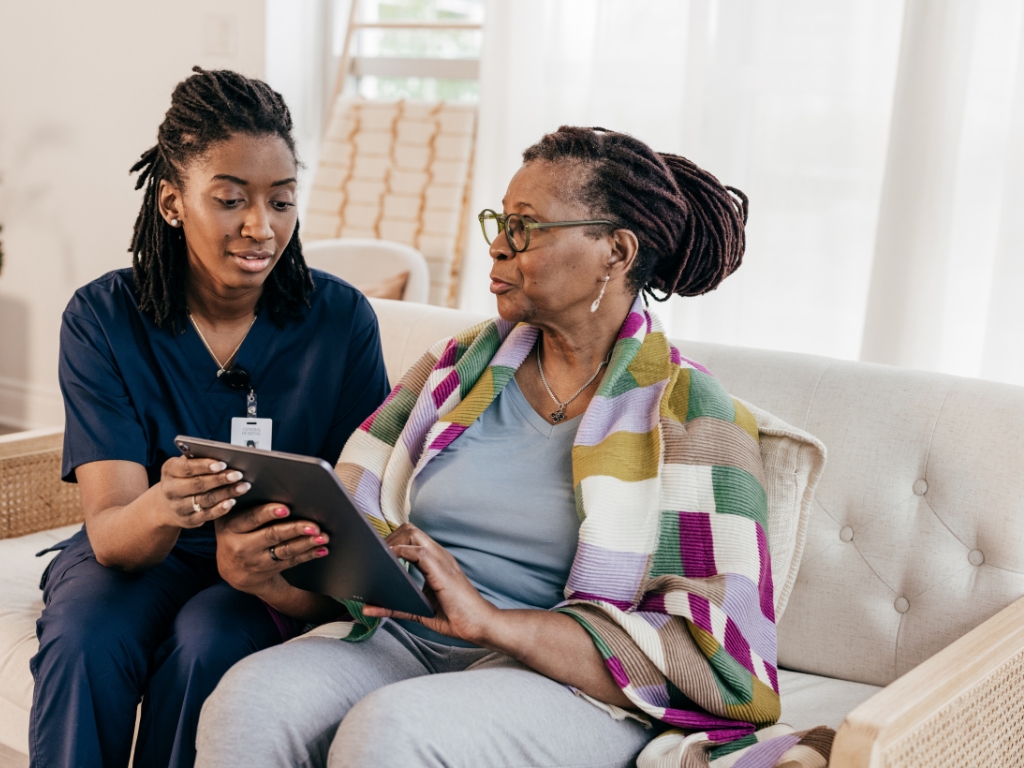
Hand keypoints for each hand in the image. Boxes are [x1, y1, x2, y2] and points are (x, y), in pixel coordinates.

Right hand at [155, 456, 251, 528]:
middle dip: (220, 479)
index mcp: (169, 470)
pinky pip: (206, 515)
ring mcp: (178, 507)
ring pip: (205, 500)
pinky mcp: (188, 520)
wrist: (166, 504)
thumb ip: (199, 458)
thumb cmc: (183, 477)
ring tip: (243, 487)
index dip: (205, 466)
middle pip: (198, 484)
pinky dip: (220, 509)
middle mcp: (170, 490)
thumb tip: (224, 454)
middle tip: (238, 475)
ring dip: (226, 493)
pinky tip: (232, 502)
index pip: (186, 468)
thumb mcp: (185, 465)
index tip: (223, 464)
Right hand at [214, 503, 329, 597]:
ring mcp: (256, 561)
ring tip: (322, 536)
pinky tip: (322, 549)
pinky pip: (292, 561)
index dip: (268, 513)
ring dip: (306, 543)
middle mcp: (242, 546)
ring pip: (285, 550)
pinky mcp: (270, 570)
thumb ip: (246, 507)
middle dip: (294, 529)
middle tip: (313, 526)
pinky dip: (309, 554)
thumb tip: (274, 487)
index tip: (286, 509)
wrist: (231, 571)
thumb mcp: (230, 521)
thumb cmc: (235, 535)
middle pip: (271, 535)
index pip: (250, 518)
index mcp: (231, 527)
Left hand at [362, 523, 498, 643]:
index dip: (393, 541)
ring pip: (413, 533)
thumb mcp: (419, 611)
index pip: (412, 537)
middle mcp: (439, 555)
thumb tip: (369, 608)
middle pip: (410, 529)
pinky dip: (401, 552)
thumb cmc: (456, 618)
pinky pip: (419, 552)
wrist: (479, 625)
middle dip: (389, 537)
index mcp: (436, 561)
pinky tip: (390, 561)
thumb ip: (396, 607)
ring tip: (378, 556)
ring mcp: (441, 560)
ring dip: (392, 541)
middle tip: (374, 554)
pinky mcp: (442, 570)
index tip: (377, 554)